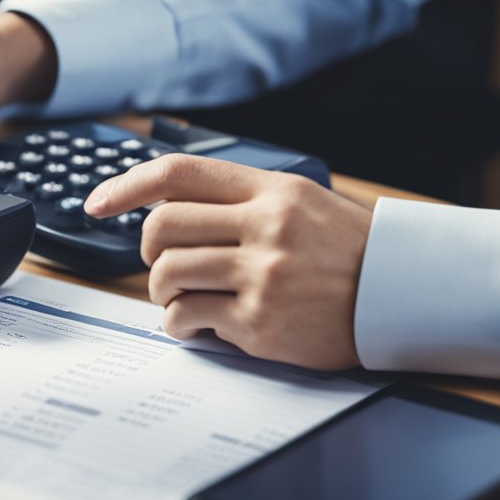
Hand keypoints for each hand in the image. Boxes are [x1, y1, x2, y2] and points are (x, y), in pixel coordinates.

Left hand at [85, 154, 372, 369]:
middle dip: (148, 250)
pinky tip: (197, 325)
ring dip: (160, 291)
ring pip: (168, 274)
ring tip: (180, 299)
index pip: (179, 174)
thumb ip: (241, 201)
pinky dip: (180, 324)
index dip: (127, 185)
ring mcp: (263, 274)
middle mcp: (265, 226)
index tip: (98, 201)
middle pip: (163, 226)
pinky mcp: (261, 321)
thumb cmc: (346, 252)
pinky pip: (188, 318)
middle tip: (163, 265)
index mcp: (271, 190)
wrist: (402, 297)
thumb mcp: (301, 202)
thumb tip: (167, 210)